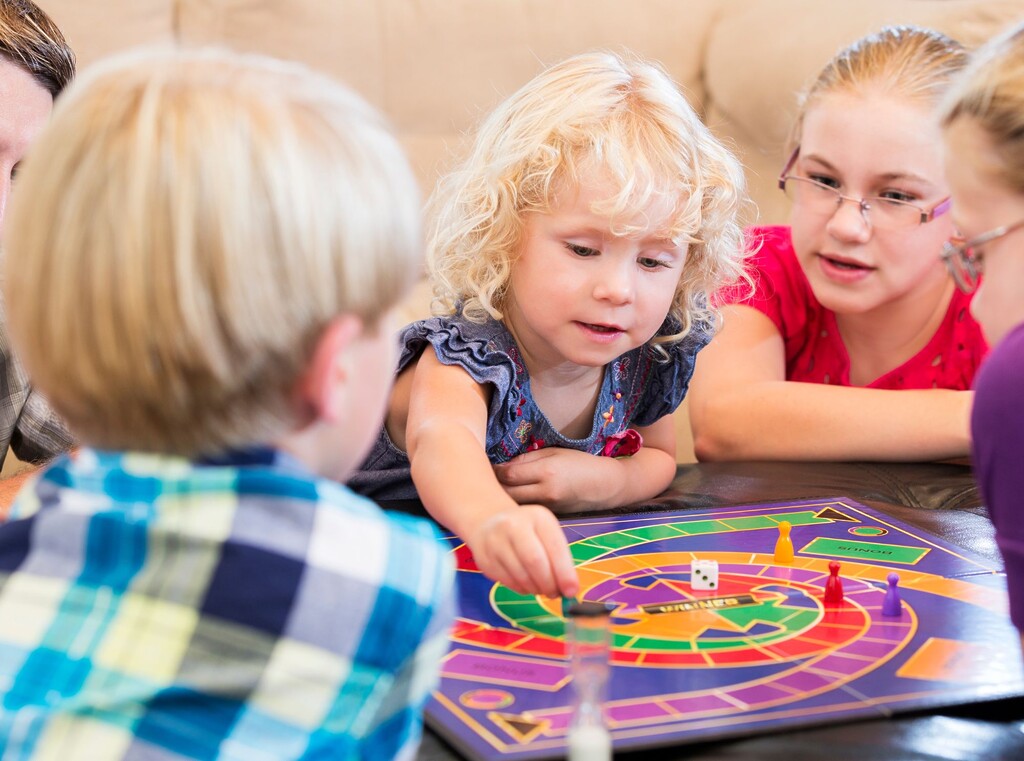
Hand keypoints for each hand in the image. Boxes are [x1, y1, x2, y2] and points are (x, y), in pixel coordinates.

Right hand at [466, 505, 578, 597]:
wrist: (489, 522)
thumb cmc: (527, 531)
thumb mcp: (546, 534)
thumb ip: (559, 559)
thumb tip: (569, 589)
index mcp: (537, 516)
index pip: (554, 547)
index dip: (564, 572)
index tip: (571, 591)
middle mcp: (514, 525)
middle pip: (535, 561)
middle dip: (548, 583)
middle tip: (554, 594)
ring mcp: (496, 541)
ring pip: (520, 575)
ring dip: (535, 588)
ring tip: (541, 589)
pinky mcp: (485, 558)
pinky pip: (508, 581)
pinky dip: (521, 589)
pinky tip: (526, 584)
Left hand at [494, 447, 618, 510]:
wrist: (605, 486)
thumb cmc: (580, 463)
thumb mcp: (554, 452)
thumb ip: (527, 459)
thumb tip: (502, 465)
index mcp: (546, 472)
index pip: (508, 475)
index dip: (494, 470)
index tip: (487, 465)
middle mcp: (545, 492)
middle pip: (506, 493)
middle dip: (493, 485)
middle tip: (485, 477)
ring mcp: (547, 508)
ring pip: (513, 505)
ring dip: (502, 497)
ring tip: (495, 488)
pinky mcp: (549, 517)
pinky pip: (525, 511)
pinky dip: (515, 505)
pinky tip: (510, 498)